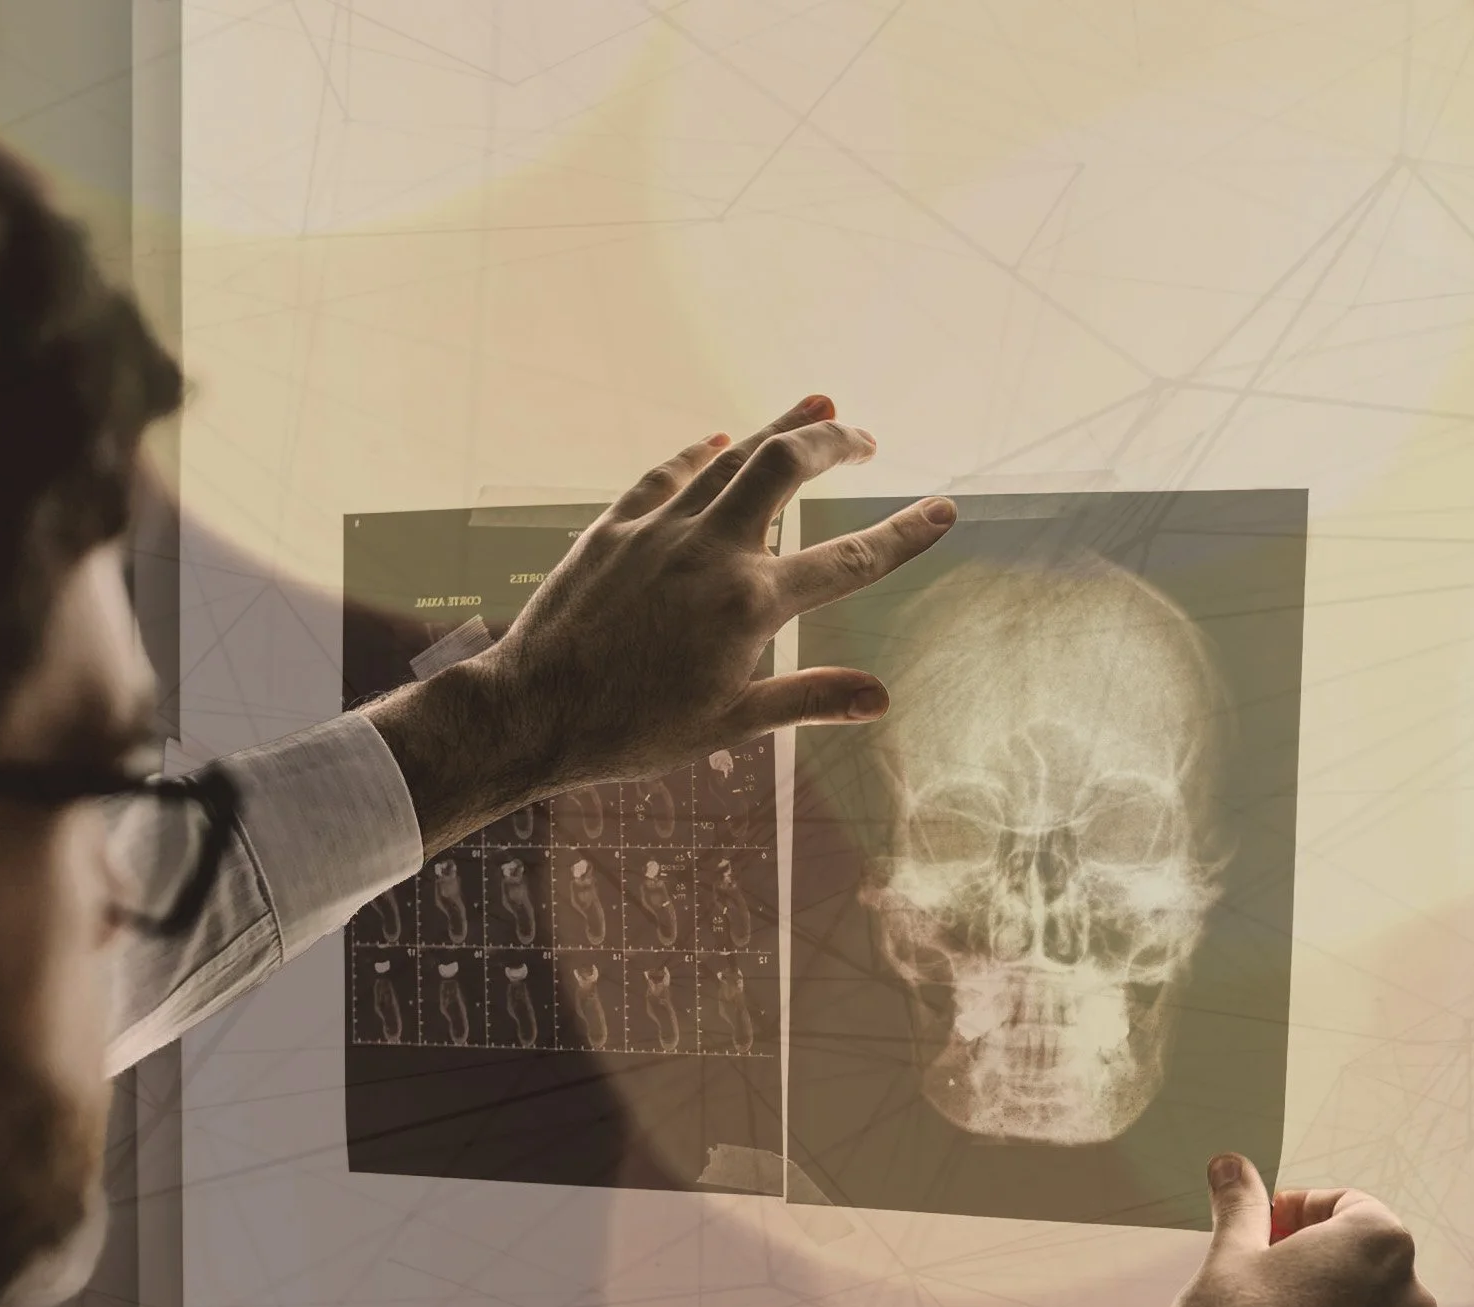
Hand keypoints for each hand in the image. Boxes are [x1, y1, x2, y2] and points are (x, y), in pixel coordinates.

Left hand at [365, 396, 957, 853]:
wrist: (529, 713)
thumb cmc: (629, 733)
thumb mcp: (728, 726)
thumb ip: (807, 698)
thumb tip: (879, 698)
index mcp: (750, 606)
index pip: (850, 560)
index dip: (904, 533)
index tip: (943, 510)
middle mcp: (711, 552)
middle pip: (787, 466)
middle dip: (835, 441)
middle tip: (865, 437)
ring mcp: (659, 532)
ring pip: (730, 456)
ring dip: (778, 427)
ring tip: (817, 405)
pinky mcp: (612, 528)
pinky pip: (664, 475)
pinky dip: (697, 453)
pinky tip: (717, 440)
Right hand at [1135, 1154, 1436, 1306]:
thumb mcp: (1226, 1258)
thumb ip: (1242, 1207)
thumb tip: (1232, 1164)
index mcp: (1377, 1247)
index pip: (1351, 1207)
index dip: (1302, 1213)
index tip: (1265, 1233)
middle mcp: (1413, 1302)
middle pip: (1366, 1272)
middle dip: (1321, 1273)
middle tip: (1263, 1289)